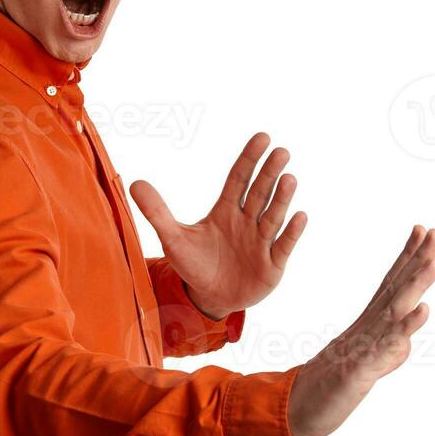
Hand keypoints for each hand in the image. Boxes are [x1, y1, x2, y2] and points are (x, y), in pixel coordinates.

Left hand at [129, 132, 307, 318]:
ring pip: (272, 216)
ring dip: (281, 198)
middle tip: (281, 151)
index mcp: (226, 211)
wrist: (209, 297)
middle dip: (269, 173)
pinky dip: (291, 232)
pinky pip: (283, 246)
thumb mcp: (173, 238)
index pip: (238, 179)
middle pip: (259, 193)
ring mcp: (261, 243)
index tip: (262, 137)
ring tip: (289, 178)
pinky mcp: (272, 265)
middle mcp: (247, 222)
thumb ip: (157, 212)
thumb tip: (134, 183)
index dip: (249, 159)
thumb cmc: (194, 264)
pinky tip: (300, 216)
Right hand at [287, 225, 434, 435]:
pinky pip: (386, 346)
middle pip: (396, 288)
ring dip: (416, 284)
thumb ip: (387, 353)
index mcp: (368, 324)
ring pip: (395, 310)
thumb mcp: (366, 368)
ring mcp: (364, 345)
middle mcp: (367, 328)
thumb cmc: (329, 387)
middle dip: (417, 259)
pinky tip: (424, 310)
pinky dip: (406, 327)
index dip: (408, 256)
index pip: (392, 284)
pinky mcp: (361, 368)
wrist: (296, 410)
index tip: (423, 229)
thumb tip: (405, 344)